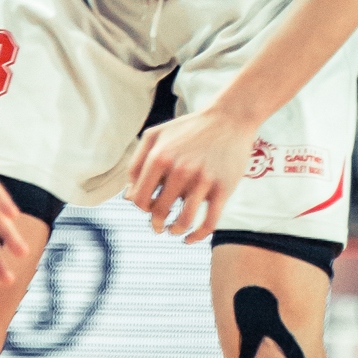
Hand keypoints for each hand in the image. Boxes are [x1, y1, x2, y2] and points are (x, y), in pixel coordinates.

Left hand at [124, 105, 262, 242]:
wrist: (229, 118)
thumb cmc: (188, 129)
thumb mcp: (155, 136)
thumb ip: (137, 163)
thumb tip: (128, 197)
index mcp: (159, 157)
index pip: (139, 199)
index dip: (141, 208)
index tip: (148, 208)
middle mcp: (180, 169)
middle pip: (159, 212)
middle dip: (156, 223)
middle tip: (160, 225)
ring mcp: (203, 180)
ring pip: (183, 222)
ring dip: (175, 231)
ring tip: (174, 230)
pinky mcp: (223, 188)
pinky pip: (208, 223)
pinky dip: (197, 236)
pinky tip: (191, 239)